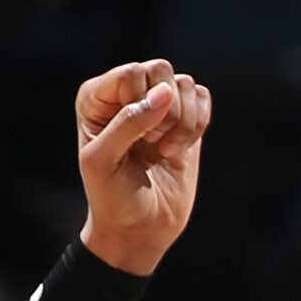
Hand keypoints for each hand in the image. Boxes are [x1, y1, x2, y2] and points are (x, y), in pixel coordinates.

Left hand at [76, 60, 211, 276]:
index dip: (141, 104)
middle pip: (160, 70)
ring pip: (184, 84)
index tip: (135, 141)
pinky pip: (202, 97)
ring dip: (182, 123)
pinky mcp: (184, 119)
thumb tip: (165, 92)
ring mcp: (157, 105)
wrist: (138, 231)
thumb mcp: (104, 161)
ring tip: (164, 152)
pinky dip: (198, 124)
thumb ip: (128, 122)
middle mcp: (128, 94)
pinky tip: (180, 150)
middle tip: (152, 144)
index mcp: (98, 97)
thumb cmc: (112, 198)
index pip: (132, 73)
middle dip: (165, 111)